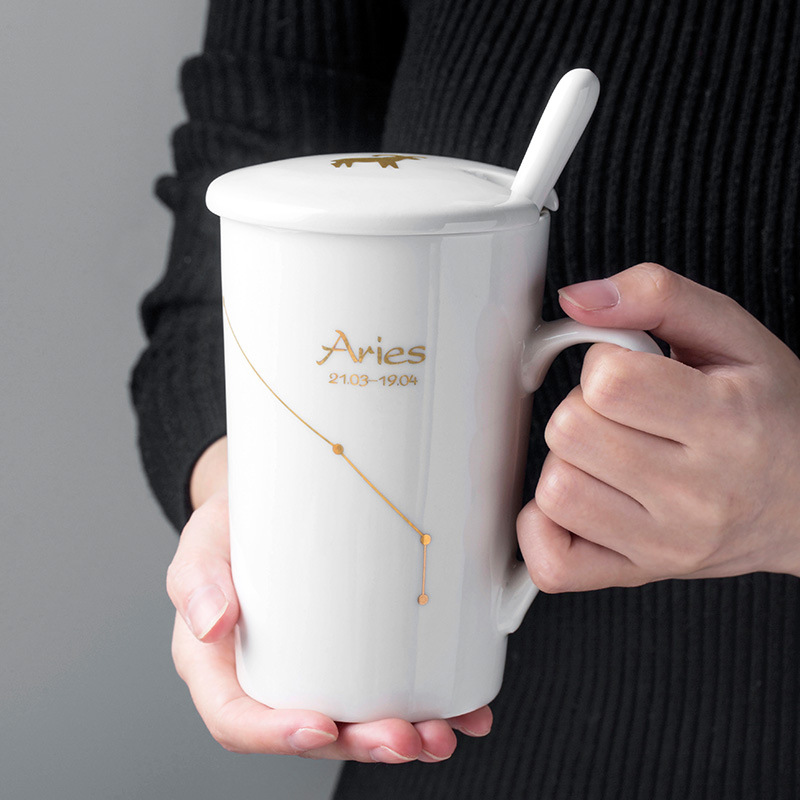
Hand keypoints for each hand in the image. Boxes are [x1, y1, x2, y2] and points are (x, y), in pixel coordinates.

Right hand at [166, 438, 491, 760]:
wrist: (274, 499)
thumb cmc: (231, 529)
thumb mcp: (203, 542)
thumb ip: (197, 579)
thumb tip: (210, 623)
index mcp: (222, 666)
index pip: (238, 720)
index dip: (278, 736)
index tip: (323, 726)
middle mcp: (272, 679)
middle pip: (313, 731)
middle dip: (362, 743)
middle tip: (405, 737)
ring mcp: (318, 670)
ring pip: (358, 719)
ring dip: (405, 736)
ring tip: (444, 730)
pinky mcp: (356, 653)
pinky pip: (389, 687)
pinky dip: (432, 703)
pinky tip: (466, 707)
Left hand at [518, 263, 799, 591]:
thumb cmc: (773, 415)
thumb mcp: (735, 336)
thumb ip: (657, 296)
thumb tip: (578, 299)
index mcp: (725, 423)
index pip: (608, 382)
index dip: (602, 363)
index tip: (626, 370)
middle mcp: (696, 494)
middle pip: (570, 433)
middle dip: (581, 409)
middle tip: (620, 414)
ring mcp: (665, 544)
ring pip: (555, 492)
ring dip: (567, 462)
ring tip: (608, 454)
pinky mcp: (639, 574)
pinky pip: (553, 563)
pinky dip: (545, 528)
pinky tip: (580, 498)